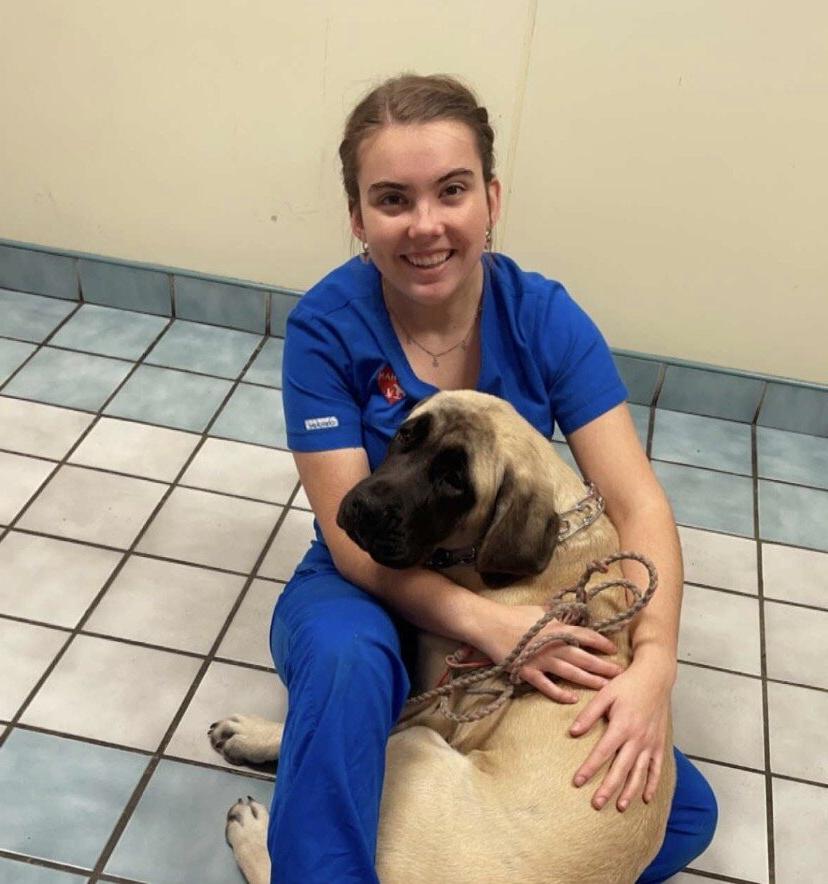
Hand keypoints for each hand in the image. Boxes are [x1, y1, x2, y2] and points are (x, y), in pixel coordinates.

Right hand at [474, 604, 623, 703]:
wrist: (489, 625)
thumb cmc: (513, 615)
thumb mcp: (539, 610)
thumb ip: (556, 617)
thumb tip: (568, 616)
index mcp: (557, 628)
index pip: (585, 636)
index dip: (601, 643)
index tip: (613, 649)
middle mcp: (553, 646)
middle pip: (584, 658)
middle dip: (603, 666)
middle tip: (620, 674)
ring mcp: (541, 661)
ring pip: (571, 673)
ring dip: (590, 681)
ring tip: (605, 687)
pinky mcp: (528, 672)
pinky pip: (547, 686)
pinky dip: (561, 694)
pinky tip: (573, 699)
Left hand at [569, 654, 672, 810]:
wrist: (655, 678)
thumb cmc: (627, 684)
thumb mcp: (604, 694)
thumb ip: (589, 714)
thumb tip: (572, 732)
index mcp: (621, 726)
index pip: (602, 753)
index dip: (589, 769)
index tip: (577, 782)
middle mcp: (637, 738)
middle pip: (621, 769)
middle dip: (608, 788)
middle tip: (597, 804)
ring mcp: (650, 743)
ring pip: (639, 773)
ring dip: (630, 792)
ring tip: (619, 807)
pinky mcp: (660, 744)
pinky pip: (656, 768)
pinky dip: (652, 784)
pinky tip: (646, 798)